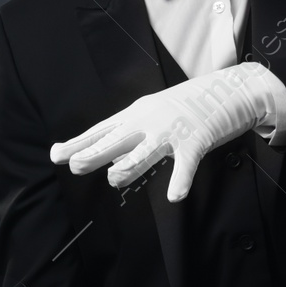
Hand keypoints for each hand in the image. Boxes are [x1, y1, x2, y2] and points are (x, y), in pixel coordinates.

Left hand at [49, 62, 280, 201]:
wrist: (230, 89)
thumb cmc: (189, 105)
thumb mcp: (154, 113)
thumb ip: (132, 132)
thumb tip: (109, 154)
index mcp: (137, 114)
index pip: (102, 130)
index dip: (79, 142)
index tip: (55, 154)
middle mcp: (150, 121)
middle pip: (117, 139)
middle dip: (95, 152)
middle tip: (75, 164)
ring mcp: (173, 131)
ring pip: (146, 150)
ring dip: (131, 165)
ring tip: (114, 178)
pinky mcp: (197, 140)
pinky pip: (186, 163)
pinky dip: (181, 180)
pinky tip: (174, 196)